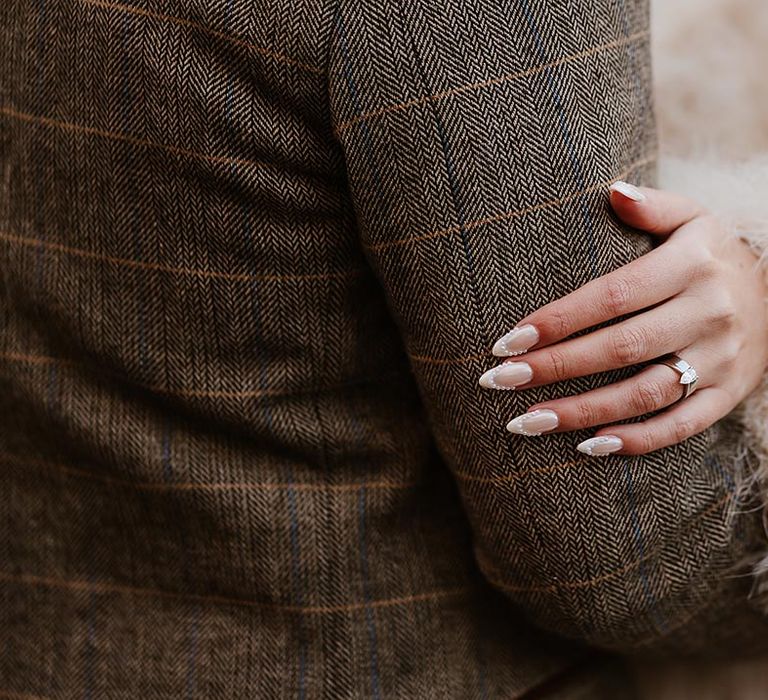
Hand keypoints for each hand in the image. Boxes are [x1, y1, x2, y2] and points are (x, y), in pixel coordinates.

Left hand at [479, 181, 767, 455]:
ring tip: (526, 421)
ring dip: (581, 412)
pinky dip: (636, 441)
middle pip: (619, 348)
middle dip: (553, 367)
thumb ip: (653, 206)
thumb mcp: (694, 217)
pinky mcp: (729, 394)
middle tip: (499, 381)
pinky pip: (681, 426)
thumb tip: (612, 191)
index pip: (611, 296)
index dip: (557, 320)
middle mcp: (708, 315)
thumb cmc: (714, 254)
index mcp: (691, 267)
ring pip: (643, 394)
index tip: (507, 341)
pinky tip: (588, 446)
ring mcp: (721, 360)